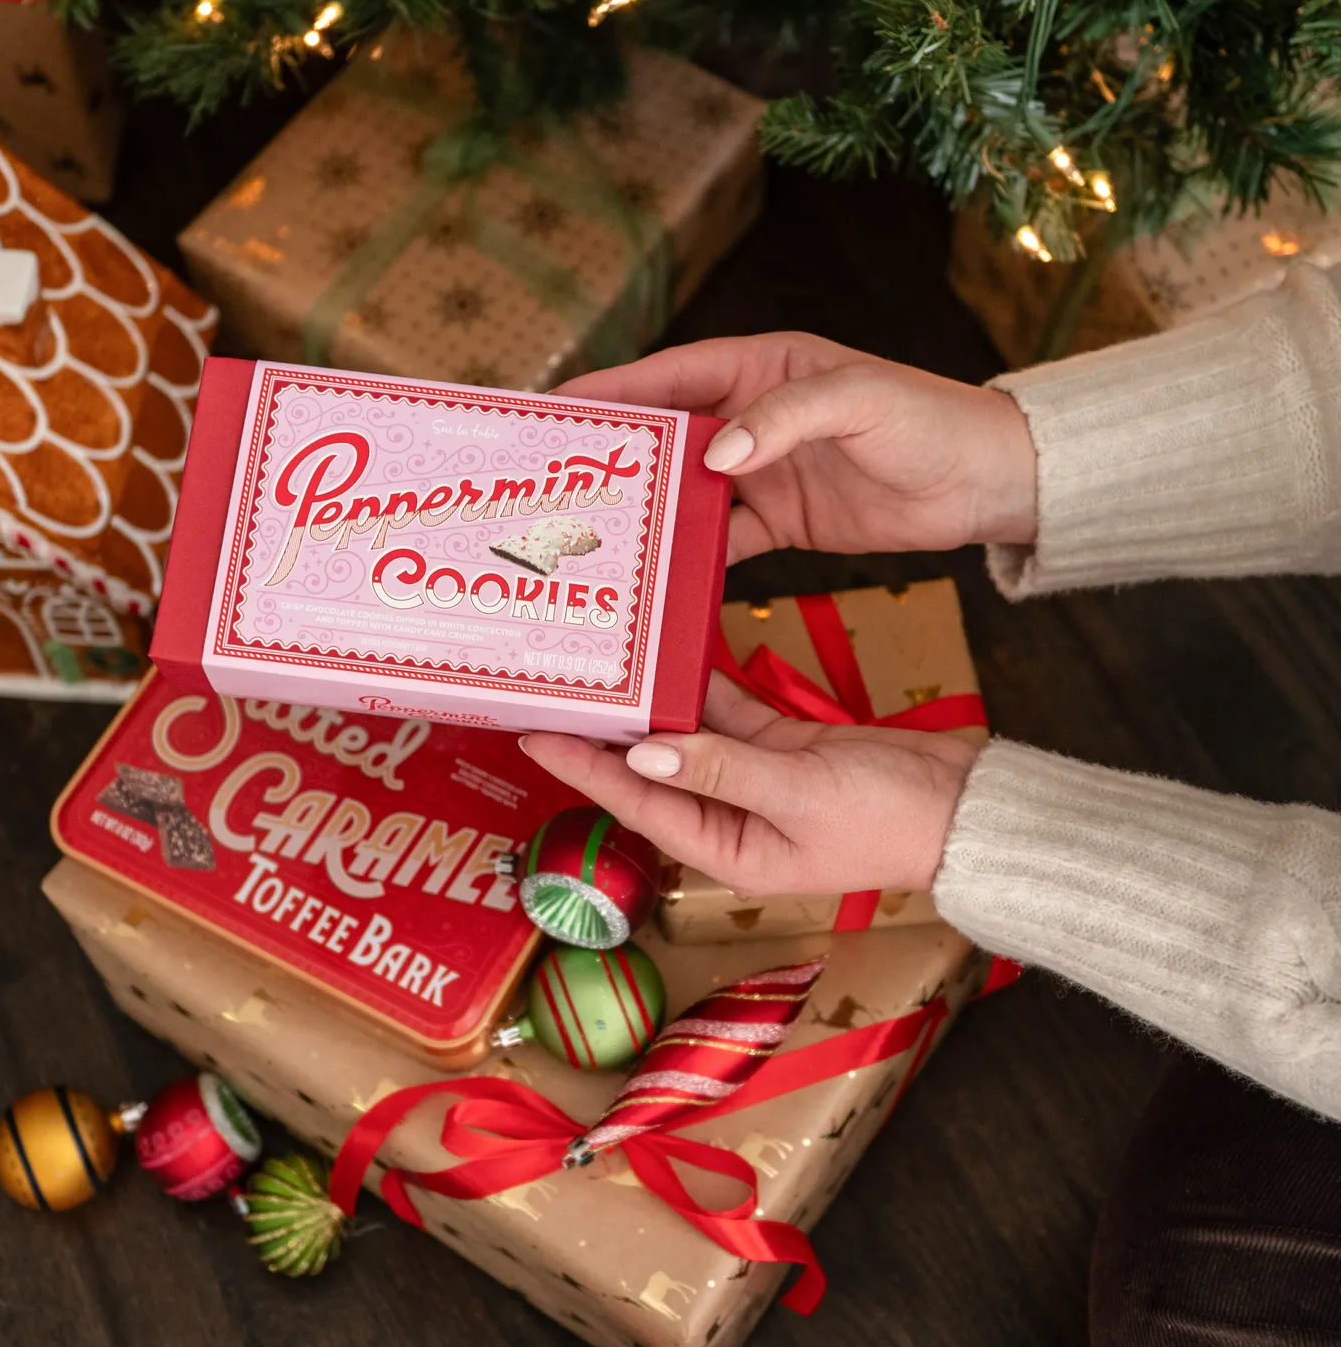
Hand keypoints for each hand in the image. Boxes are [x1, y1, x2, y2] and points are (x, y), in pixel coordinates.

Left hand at [519, 673, 976, 897]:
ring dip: (654, 705)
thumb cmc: (889, 819)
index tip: (538, 736)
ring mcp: (759, 779)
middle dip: (608, 734)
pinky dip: (706, 687)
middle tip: (560, 691)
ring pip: (690, 736)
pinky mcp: (786, 749)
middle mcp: (734, 818)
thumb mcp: (797, 792)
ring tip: (606, 668)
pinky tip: (675, 657)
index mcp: (729, 848)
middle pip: (654, 770)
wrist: (966, 807)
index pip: (639, 803)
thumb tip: (646, 752)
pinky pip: (732, 714)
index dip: (585, 770)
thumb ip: (720, 766)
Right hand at [562, 332, 1036, 562]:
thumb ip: (784, 419)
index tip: (555, 408)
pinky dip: (692, 558)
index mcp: (761, 368)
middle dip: (612, 456)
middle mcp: (751, 417)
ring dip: (645, 513)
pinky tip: (660, 579)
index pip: (670, 374)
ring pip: (685, 492)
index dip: (611, 390)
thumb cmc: (929, 422)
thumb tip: (713, 454)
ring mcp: (763, 473)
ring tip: (589, 535)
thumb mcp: (859, 402)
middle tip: (552, 481)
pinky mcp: (782, 522)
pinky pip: (722, 540)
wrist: (987, 482)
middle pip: (664, 435)